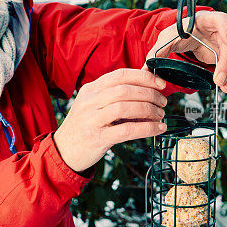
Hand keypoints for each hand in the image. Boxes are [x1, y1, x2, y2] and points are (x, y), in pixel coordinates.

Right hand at [53, 69, 167, 172]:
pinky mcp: (97, 138)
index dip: (144, 77)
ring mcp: (92, 119)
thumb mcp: (94, 105)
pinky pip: (127, 130)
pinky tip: (158, 129)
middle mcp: (89, 101)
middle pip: (125, 90)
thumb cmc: (85, 126)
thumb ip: (115, 95)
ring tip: (160, 115)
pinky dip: (147, 128)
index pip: (120, 75)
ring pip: (126, 107)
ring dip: (149, 110)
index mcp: (91, 89)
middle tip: (163, 102)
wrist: (64, 151)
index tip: (160, 83)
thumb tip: (147, 85)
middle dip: (150, 94)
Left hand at [141, 10, 226, 92]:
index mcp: (208, 20)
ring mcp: (226, 43)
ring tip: (224, 87)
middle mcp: (222, 30)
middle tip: (219, 79)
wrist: (185, 36)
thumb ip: (157, 51)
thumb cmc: (179, 32)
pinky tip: (224, 86)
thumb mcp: (166, 39)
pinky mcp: (226, 55)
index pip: (222, 21)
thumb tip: (146, 68)